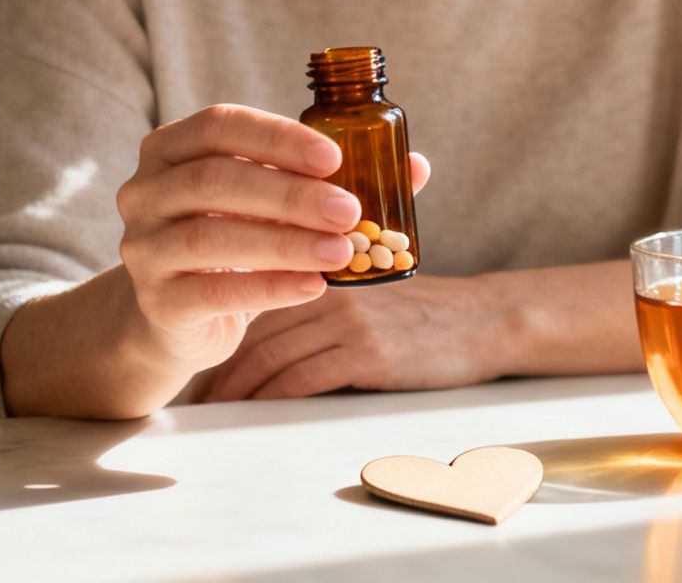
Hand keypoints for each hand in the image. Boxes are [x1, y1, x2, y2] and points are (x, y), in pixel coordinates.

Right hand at [113, 104, 431, 376]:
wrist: (178, 318)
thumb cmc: (236, 242)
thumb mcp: (275, 204)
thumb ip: (331, 181)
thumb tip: (415, 166)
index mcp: (170, 148)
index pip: (219, 125)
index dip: (278, 136)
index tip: (335, 156)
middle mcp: (143, 191)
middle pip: (217, 179)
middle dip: (290, 193)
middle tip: (349, 210)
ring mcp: (142, 247)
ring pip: (211, 236)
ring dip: (285, 241)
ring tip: (342, 251)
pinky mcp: (156, 302)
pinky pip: (214, 292)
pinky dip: (270, 287)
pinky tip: (314, 286)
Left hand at [201, 273, 501, 401]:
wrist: (487, 321)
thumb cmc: (428, 311)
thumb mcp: (374, 286)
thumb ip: (325, 291)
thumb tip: (273, 324)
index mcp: (329, 268)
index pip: (258, 291)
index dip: (224, 326)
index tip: (200, 353)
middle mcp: (333, 289)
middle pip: (256, 327)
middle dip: (219, 362)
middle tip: (195, 393)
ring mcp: (351, 321)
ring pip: (270, 354)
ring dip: (236, 387)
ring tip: (214, 409)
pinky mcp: (369, 355)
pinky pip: (302, 379)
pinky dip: (270, 398)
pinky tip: (254, 413)